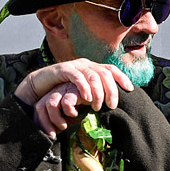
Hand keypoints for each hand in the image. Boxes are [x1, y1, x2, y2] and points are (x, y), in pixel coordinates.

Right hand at [15, 59, 133, 136]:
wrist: (39, 84)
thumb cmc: (62, 91)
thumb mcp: (81, 92)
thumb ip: (94, 94)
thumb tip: (111, 105)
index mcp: (92, 68)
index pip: (111, 69)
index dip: (122, 77)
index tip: (130, 89)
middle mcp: (86, 64)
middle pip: (105, 73)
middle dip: (111, 90)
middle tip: (112, 105)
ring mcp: (75, 66)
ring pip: (92, 75)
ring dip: (98, 92)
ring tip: (97, 106)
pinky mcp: (63, 70)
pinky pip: (77, 76)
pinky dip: (84, 88)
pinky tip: (86, 98)